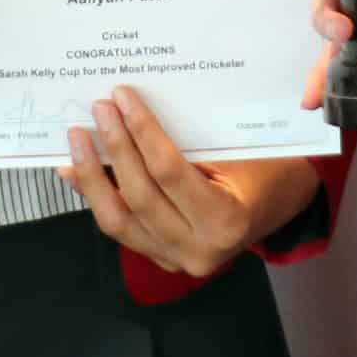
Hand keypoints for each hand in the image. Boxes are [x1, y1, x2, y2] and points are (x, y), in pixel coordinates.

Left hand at [58, 87, 319, 276]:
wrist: (281, 207)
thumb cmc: (269, 168)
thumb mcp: (241, 150)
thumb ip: (191, 141)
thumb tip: (135, 110)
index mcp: (224, 221)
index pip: (169, 172)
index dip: (142, 132)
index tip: (122, 97)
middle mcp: (196, 250)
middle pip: (139, 196)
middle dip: (115, 148)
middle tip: (99, 108)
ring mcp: (175, 259)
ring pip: (117, 221)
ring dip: (92, 177)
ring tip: (76, 140)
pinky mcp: (159, 257)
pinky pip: (120, 227)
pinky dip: (96, 196)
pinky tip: (76, 170)